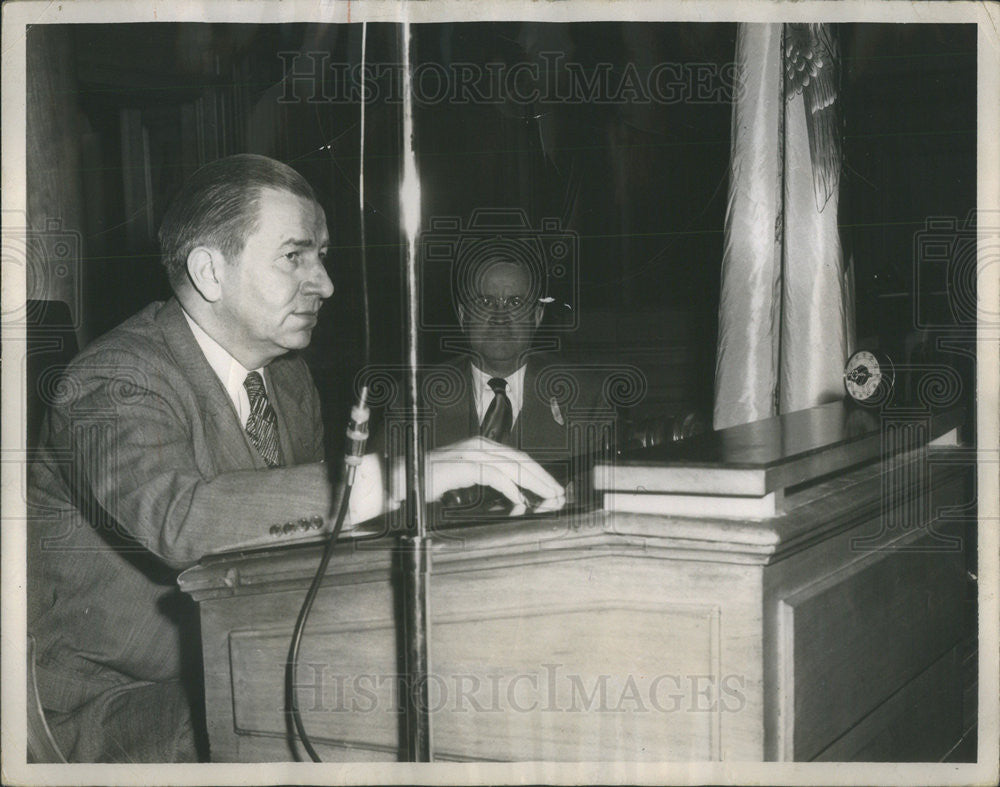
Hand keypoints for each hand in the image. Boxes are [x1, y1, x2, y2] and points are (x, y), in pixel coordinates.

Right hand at [423, 437, 565, 515]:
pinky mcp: (465, 464)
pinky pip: (495, 476)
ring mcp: (472, 452)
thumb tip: (516, 497)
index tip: (552, 488)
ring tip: (548, 498)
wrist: (402, 478)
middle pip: (521, 460)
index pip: (518, 458)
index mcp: (482, 445)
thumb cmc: (431, 480)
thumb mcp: (466, 478)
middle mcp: (480, 445)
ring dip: (534, 484)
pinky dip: (511, 489)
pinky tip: (519, 501)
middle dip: (543, 478)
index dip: (538, 473)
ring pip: (513, 466)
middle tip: (559, 494)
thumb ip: (488, 481)